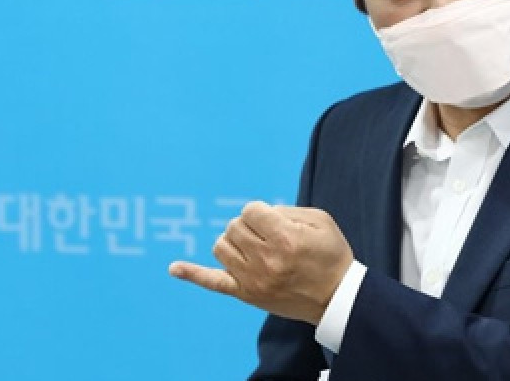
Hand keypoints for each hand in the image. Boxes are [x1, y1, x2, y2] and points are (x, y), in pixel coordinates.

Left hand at [168, 201, 353, 324]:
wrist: (336, 298)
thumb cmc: (331, 255)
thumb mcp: (320, 222)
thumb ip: (287, 210)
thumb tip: (258, 212)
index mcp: (285, 239)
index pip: (251, 210)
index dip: (261, 212)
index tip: (275, 222)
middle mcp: (265, 260)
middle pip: (233, 226)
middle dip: (249, 225)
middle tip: (268, 236)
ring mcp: (252, 280)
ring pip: (221, 246)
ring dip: (233, 241)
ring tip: (252, 248)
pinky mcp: (246, 295)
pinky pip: (212, 282)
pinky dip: (191, 273)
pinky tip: (173, 268)